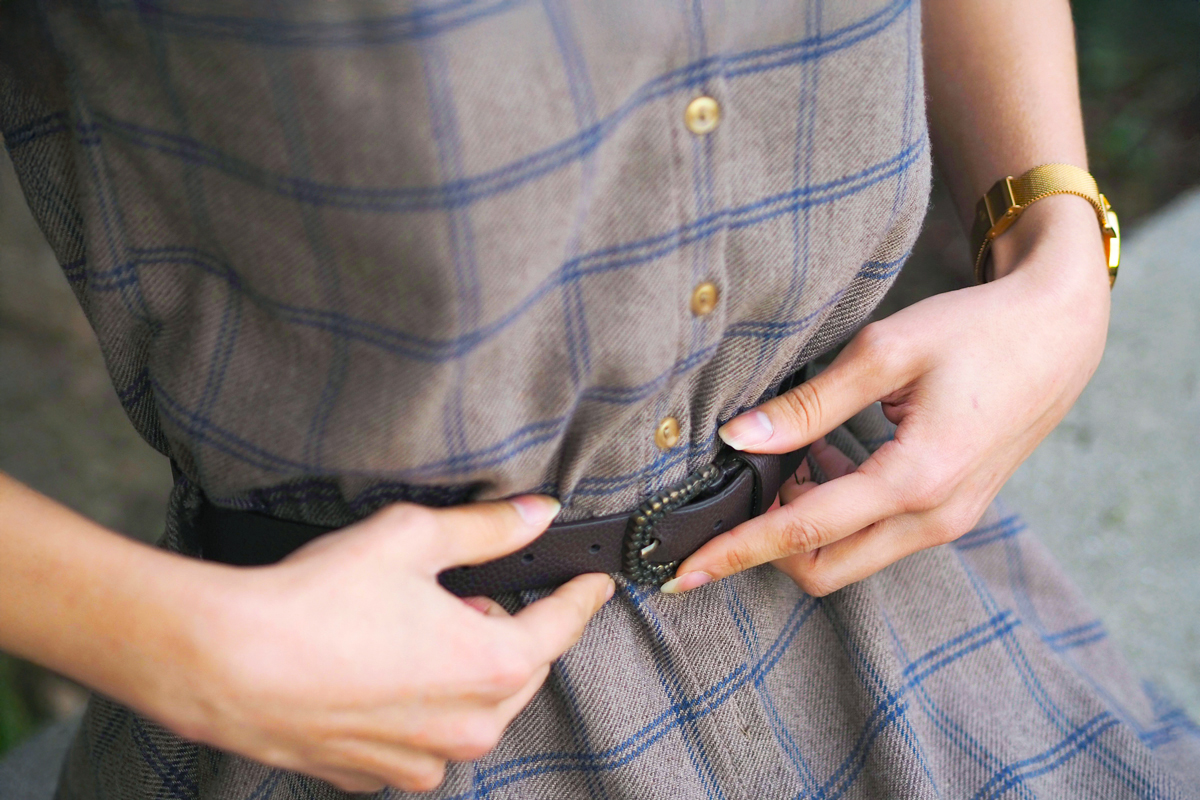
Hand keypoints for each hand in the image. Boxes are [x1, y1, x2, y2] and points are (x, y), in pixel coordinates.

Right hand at [167, 496, 612, 792]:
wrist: (227, 663)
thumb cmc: (319, 599)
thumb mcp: (413, 539)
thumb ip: (487, 529)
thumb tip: (538, 514)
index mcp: (492, 666)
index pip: (562, 625)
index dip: (581, 595)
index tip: (594, 581)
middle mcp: (469, 726)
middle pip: (519, 670)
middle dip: (504, 630)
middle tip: (460, 594)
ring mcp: (422, 759)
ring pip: (472, 709)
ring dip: (460, 673)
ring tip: (408, 631)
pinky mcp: (376, 775)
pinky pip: (422, 739)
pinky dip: (418, 708)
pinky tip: (378, 672)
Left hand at [662, 197, 1109, 596]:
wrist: (1059, 333)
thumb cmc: (976, 330)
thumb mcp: (886, 351)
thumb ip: (809, 404)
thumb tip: (736, 439)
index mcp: (917, 479)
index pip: (803, 532)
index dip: (738, 551)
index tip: (686, 570)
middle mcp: (936, 517)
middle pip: (825, 569)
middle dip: (768, 547)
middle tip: (738, 493)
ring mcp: (950, 522)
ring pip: (851, 558)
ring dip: (805, 527)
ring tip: (788, 460)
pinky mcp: (954, 513)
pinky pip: (879, 537)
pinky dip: (839, 514)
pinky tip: (827, 459)